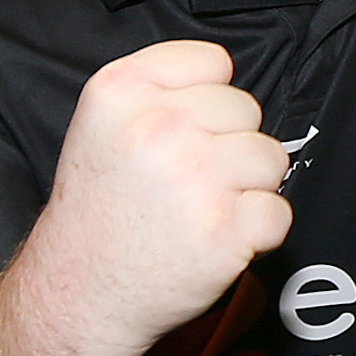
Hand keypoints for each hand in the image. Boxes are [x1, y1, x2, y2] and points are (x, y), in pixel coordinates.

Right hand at [46, 37, 298, 355]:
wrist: (77, 295)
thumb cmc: (98, 214)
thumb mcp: (100, 126)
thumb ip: (158, 91)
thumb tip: (227, 84)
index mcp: (120, 90)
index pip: (213, 61)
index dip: (207, 99)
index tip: (182, 131)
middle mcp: (157, 127)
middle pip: (246, 109)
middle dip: (228, 145)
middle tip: (185, 183)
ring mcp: (194, 178)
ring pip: (271, 158)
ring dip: (248, 188)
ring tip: (200, 210)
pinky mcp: (224, 229)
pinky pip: (278, 212)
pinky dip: (257, 233)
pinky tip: (215, 239)